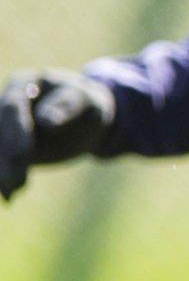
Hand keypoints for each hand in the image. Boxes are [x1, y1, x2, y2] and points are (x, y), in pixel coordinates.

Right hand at [0, 70, 116, 200]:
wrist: (85, 119)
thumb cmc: (88, 104)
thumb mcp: (86, 101)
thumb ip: (67, 105)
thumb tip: (46, 121)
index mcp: (25, 83)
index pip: (12, 106)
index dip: (15, 129)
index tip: (22, 153)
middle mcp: (6, 103)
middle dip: (4, 157)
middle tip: (15, 182)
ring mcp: (3, 126)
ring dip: (0, 171)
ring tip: (12, 193)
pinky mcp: (5, 146)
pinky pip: (0, 161)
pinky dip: (2, 178)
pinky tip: (10, 197)